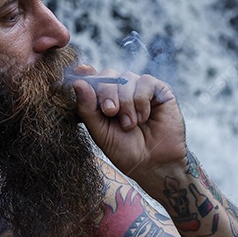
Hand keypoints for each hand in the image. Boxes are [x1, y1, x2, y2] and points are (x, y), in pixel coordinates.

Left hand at [72, 65, 186, 183]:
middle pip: (108, 75)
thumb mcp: (100, 132)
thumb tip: (78, 83)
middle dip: (107, 93)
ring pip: (127, 77)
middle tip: (111, 113)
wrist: (153, 165)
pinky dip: (141, 100)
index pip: (93, 78)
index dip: (86, 73)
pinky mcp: (159, 91)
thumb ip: (87, 109)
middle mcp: (122, 91)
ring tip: (130, 124)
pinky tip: (144, 117)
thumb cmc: (126, 151)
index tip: (81, 71)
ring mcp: (140, 89)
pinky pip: (146, 81)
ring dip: (126, 103)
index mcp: (104, 100)